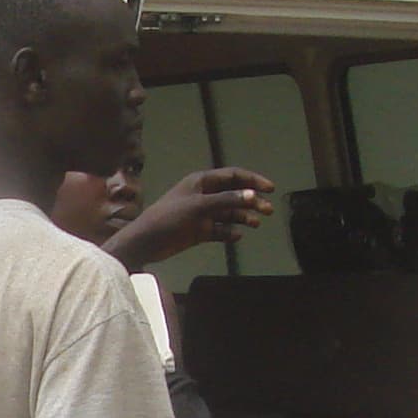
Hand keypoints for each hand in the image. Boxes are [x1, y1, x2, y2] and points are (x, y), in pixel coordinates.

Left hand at [109, 168, 274, 267]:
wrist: (146, 242)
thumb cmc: (169, 218)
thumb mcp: (199, 206)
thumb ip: (226, 200)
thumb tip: (252, 195)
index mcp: (202, 182)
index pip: (233, 176)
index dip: (252, 180)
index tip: (270, 189)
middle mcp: (204, 195)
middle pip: (234, 195)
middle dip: (252, 201)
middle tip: (269, 211)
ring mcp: (202, 214)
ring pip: (229, 213)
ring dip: (243, 217)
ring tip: (256, 224)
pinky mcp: (199, 230)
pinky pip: (220, 229)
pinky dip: (229, 232)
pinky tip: (237, 236)